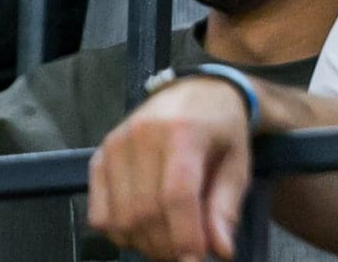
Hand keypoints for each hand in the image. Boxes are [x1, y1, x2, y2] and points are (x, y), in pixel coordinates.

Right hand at [88, 77, 252, 260]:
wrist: (198, 92)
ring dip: (145, 243)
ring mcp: (116, 145)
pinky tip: (146, 228)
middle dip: (167, 245)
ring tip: (170, 240)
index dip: (185, 234)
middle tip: (188, 252)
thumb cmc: (222, 130)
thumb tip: (220, 251)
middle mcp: (143, 134)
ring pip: (120, 219)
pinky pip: (100, 214)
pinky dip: (121, 233)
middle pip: (145, 211)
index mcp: (184, 130)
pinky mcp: (99, 157)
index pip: (177, 194)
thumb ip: (226, 206)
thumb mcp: (238, 162)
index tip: (196, 259)